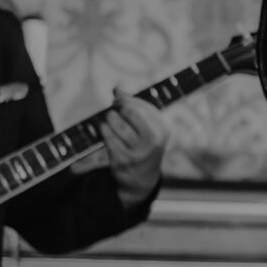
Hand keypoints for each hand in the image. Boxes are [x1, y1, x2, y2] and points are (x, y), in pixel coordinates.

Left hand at [99, 88, 168, 208]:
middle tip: (114, 111)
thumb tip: (117, 88)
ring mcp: (138, 151)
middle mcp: (153, 140)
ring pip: (116, 124)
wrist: (143, 179)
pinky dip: (103, 131)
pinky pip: (107, 137)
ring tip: (110, 121)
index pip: (142, 106)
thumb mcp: (148, 127)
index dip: (126, 99)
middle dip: (118, 108)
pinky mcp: (122, 159)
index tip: (117, 97)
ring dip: (109, 119)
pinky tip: (105, 131)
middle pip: (130, 112)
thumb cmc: (144, 146)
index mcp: (162, 129)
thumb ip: (135, 107)